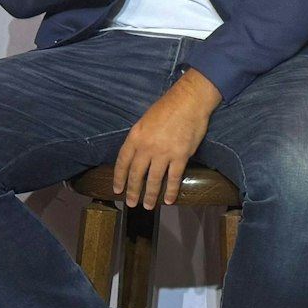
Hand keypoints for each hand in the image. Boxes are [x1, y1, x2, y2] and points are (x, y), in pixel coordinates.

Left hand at [114, 70, 221, 208]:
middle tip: (131, 203)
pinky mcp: (180, 156)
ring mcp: (163, 153)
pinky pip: (173, 178)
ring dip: (150, 195)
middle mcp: (146, 147)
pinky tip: (168, 200)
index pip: (123, 162)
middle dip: (133, 191)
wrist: (189, 100)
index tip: (117, 189)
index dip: (119, 178)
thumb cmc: (168, 106)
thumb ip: (140, 138)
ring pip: (153, 180)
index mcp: (135, 137)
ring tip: (148, 206)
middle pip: (136, 174)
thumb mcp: (145, 120)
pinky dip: (170, 191)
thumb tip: (138, 154)